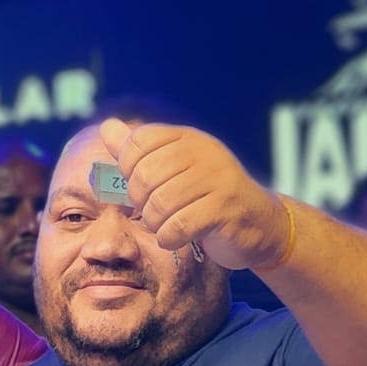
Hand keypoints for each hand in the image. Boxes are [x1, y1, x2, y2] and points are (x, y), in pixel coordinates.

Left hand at [97, 119, 288, 268]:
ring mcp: (218, 178)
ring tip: (166, 226)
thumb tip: (106, 127)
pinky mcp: (225, 209)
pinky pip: (178, 227)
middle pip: (144, 176)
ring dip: (155, 224)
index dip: (128, 169)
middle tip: (155, 212)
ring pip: (159, 204)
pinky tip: (178, 238)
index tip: (143, 186)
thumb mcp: (174, 169)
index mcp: (187, 137)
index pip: (137, 142)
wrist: (259, 224)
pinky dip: (170, 238)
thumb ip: (138, 151)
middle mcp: (203, 152)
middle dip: (141, 202)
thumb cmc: (209, 197)